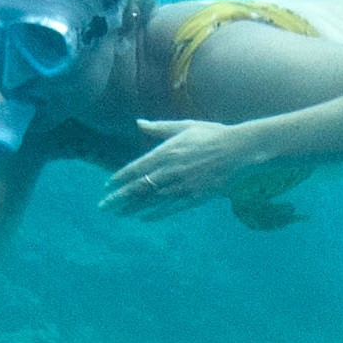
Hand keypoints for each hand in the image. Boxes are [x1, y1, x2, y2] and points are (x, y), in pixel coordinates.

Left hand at [100, 120, 245, 218]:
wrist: (240, 151)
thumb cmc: (214, 135)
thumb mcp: (185, 126)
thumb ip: (159, 128)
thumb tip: (138, 122)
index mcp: (167, 152)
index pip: (136, 168)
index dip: (120, 178)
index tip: (107, 186)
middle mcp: (170, 170)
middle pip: (138, 187)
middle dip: (118, 198)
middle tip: (102, 207)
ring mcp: (182, 185)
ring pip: (151, 200)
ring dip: (131, 208)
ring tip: (117, 214)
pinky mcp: (194, 197)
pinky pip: (170, 209)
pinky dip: (155, 214)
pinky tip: (142, 219)